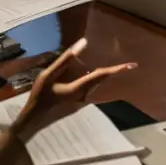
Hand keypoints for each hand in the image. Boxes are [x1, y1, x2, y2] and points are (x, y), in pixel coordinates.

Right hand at [12, 39, 135, 142]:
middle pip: (100, 79)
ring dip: (99, 74)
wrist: (33, 121)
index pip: (101, 75)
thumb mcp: (48, 75)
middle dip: (111, 70)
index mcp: (78, 89)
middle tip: (125, 64)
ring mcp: (81, 102)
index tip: (132, 65)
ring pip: (94, 84)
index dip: (117, 69)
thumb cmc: (39, 97)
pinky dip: (89, 79)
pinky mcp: (78, 104)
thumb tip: (83, 43)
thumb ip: (65, 59)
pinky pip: (88, 88)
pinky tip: (81, 74)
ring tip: (102, 66)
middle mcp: (84, 96)